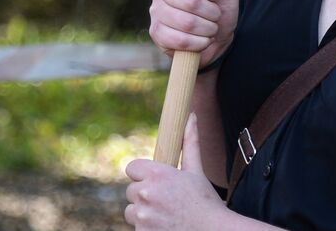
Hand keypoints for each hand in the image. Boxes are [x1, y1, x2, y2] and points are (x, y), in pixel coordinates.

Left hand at [125, 113, 226, 228]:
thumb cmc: (205, 201)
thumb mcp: (197, 171)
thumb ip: (190, 143)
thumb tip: (191, 116)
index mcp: (158, 175)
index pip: (132, 167)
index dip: (142, 173)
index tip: (154, 179)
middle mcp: (145, 194)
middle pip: (132, 190)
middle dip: (145, 194)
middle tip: (167, 199)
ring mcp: (141, 216)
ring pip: (131, 211)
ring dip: (143, 212)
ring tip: (166, 214)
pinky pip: (135, 227)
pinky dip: (146, 227)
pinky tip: (165, 225)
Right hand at [149, 0, 238, 67]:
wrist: (215, 36)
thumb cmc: (219, 6)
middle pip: (191, 2)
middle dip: (212, 12)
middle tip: (216, 15)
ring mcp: (155, 11)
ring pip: (187, 23)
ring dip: (208, 28)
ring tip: (211, 27)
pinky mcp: (155, 33)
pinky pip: (180, 40)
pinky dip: (199, 42)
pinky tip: (204, 40)